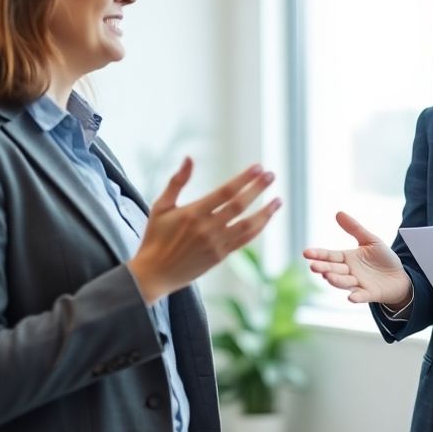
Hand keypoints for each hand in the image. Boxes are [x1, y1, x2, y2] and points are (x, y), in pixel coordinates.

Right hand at [128, 159, 280, 304]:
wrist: (154, 273)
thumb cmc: (155, 237)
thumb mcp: (161, 206)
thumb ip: (177, 181)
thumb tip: (189, 158)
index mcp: (193, 213)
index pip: (225, 192)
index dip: (243, 179)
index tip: (257, 167)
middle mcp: (206, 229)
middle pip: (239, 205)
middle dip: (258, 189)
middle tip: (272, 175)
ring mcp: (215, 244)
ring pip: (247, 226)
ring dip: (265, 212)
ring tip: (278, 200)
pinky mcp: (220, 256)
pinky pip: (244, 240)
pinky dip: (258, 228)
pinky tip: (266, 218)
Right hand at [302, 212, 411, 306]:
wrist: (400, 276)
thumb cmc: (383, 259)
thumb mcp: (370, 240)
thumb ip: (355, 228)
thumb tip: (338, 213)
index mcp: (347, 258)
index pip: (330, 256)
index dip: (319, 254)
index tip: (306, 252)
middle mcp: (349, 272)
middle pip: (334, 269)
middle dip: (323, 268)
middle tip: (313, 266)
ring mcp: (358, 284)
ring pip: (344, 282)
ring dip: (336, 280)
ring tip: (328, 276)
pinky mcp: (370, 294)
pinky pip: (362, 296)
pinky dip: (357, 297)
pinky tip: (351, 297)